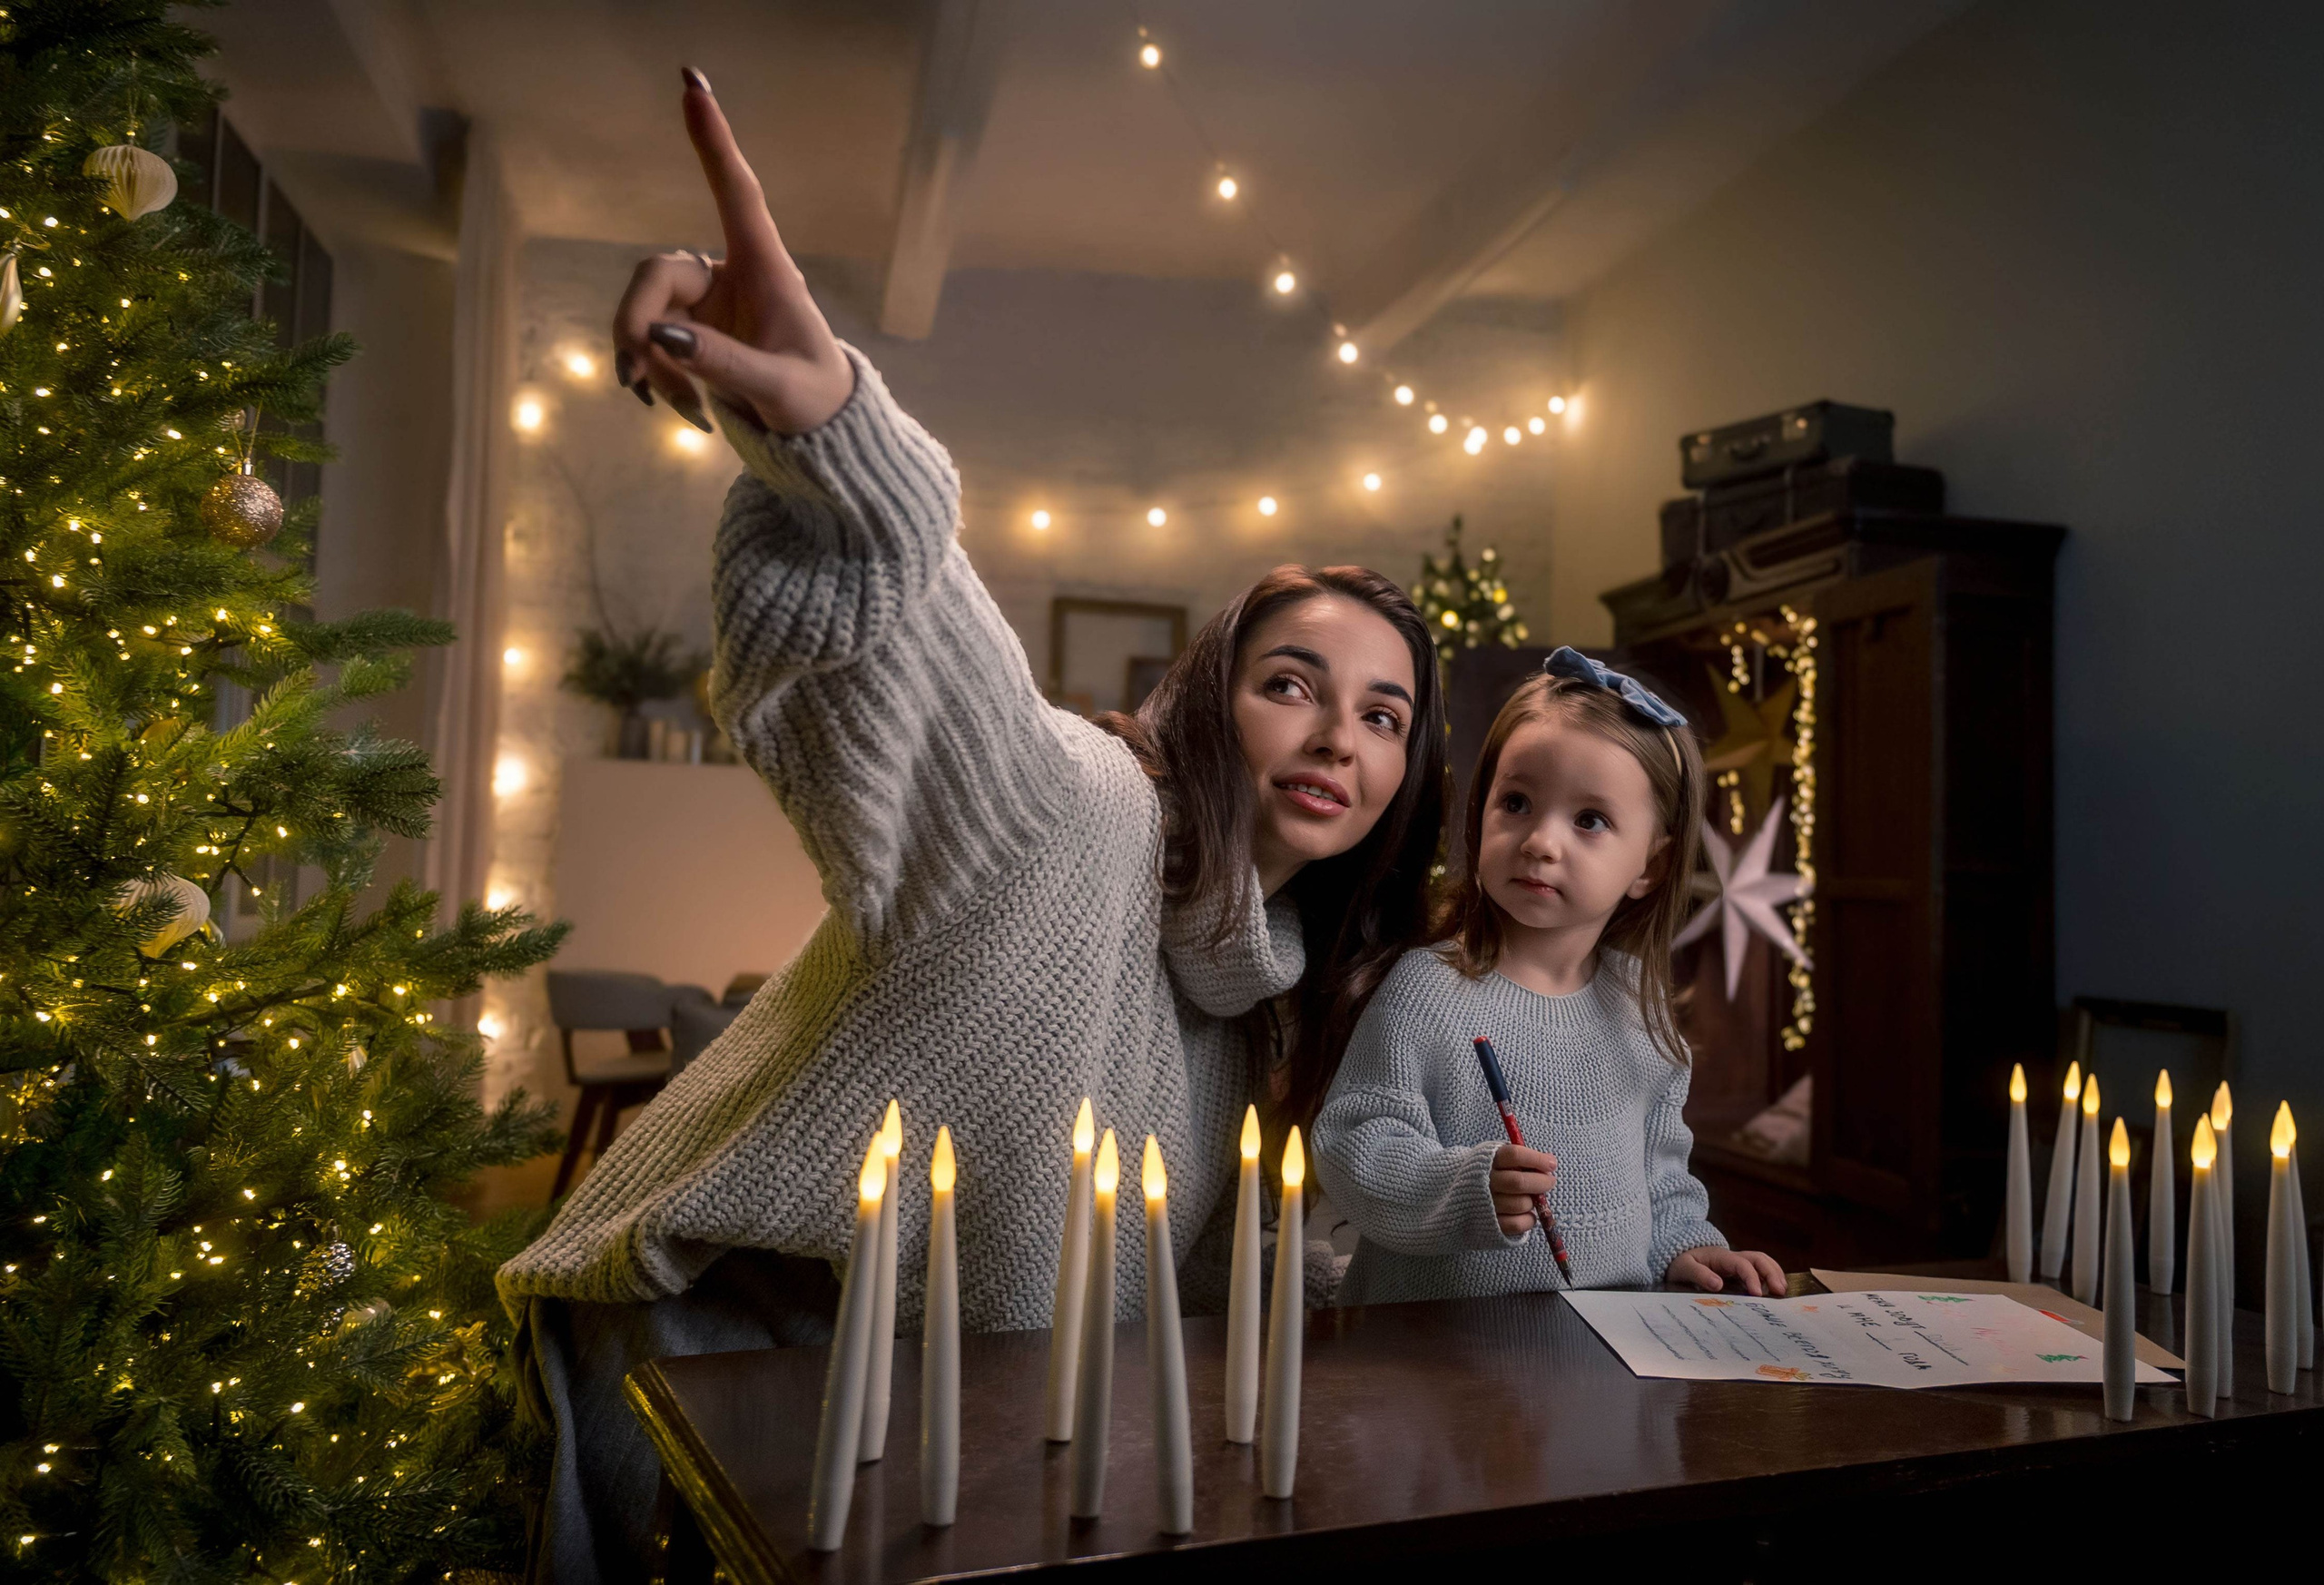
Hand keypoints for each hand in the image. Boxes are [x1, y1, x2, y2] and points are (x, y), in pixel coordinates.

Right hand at [611, 67, 854, 436]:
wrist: (819, 433)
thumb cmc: (815, 400)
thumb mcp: (780, 388)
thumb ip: (724, 363)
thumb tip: (660, 336)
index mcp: (767, 270)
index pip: (736, 194)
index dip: (714, 142)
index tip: (693, 84)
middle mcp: (729, 274)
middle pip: (656, 274)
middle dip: (638, 324)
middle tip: (638, 377)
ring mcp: (705, 303)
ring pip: (645, 312)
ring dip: (648, 361)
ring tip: (678, 407)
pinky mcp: (689, 332)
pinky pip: (648, 342)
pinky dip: (653, 375)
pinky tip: (674, 405)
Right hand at [1488, 1143, 1555, 1235]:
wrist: (1457, 1194)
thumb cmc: (1490, 1173)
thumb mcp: (1498, 1158)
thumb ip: (1521, 1159)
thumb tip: (1550, 1162)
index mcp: (1487, 1160)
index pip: (1514, 1155)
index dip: (1536, 1159)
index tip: (1551, 1163)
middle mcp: (1484, 1182)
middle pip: (1518, 1182)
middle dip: (1541, 1182)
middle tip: (1550, 1181)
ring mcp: (1486, 1204)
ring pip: (1520, 1204)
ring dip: (1533, 1202)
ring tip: (1532, 1198)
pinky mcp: (1490, 1224)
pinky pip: (1516, 1224)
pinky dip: (1529, 1220)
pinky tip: (1528, 1214)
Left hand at [1667, 1246, 1786, 1296]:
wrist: (1676, 1259)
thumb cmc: (1680, 1263)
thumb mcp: (1683, 1268)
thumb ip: (1699, 1275)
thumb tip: (1718, 1284)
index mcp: (1720, 1257)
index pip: (1742, 1264)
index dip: (1752, 1278)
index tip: (1757, 1294)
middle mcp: (1732, 1258)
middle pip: (1758, 1258)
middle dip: (1771, 1272)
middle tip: (1780, 1291)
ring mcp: (1736, 1265)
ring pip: (1762, 1263)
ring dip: (1774, 1274)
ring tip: (1782, 1291)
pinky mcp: (1737, 1273)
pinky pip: (1758, 1272)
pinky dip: (1769, 1279)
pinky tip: (1774, 1292)